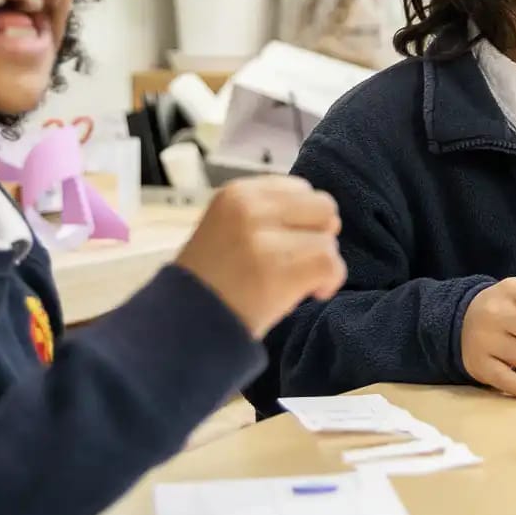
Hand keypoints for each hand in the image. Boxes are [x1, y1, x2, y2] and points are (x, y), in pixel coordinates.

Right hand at [174, 175, 346, 338]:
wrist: (184, 325)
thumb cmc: (213, 282)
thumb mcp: (230, 228)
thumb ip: (270, 215)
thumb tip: (328, 219)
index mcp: (237, 193)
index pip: (301, 188)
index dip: (303, 219)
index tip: (288, 244)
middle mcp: (249, 207)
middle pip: (324, 207)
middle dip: (318, 236)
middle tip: (297, 262)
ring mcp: (263, 238)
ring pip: (328, 238)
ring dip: (322, 263)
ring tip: (294, 282)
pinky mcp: (279, 269)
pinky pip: (331, 264)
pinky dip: (330, 282)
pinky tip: (312, 293)